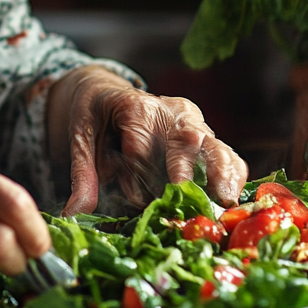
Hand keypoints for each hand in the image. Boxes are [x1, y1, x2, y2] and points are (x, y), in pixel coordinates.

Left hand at [48, 66, 247, 214]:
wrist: (108, 92)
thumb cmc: (95, 114)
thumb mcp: (80, 137)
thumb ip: (82, 175)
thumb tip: (74, 214)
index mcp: (136, 107)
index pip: (141, 147)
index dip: (138, 177)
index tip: (134, 200)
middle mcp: (171, 110)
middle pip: (186, 142)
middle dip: (188, 174)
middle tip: (191, 202)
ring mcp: (193, 122)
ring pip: (215, 146)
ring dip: (221, 177)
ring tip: (222, 203)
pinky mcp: (207, 135)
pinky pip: (226, 155)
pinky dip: (233, 177)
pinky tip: (232, 201)